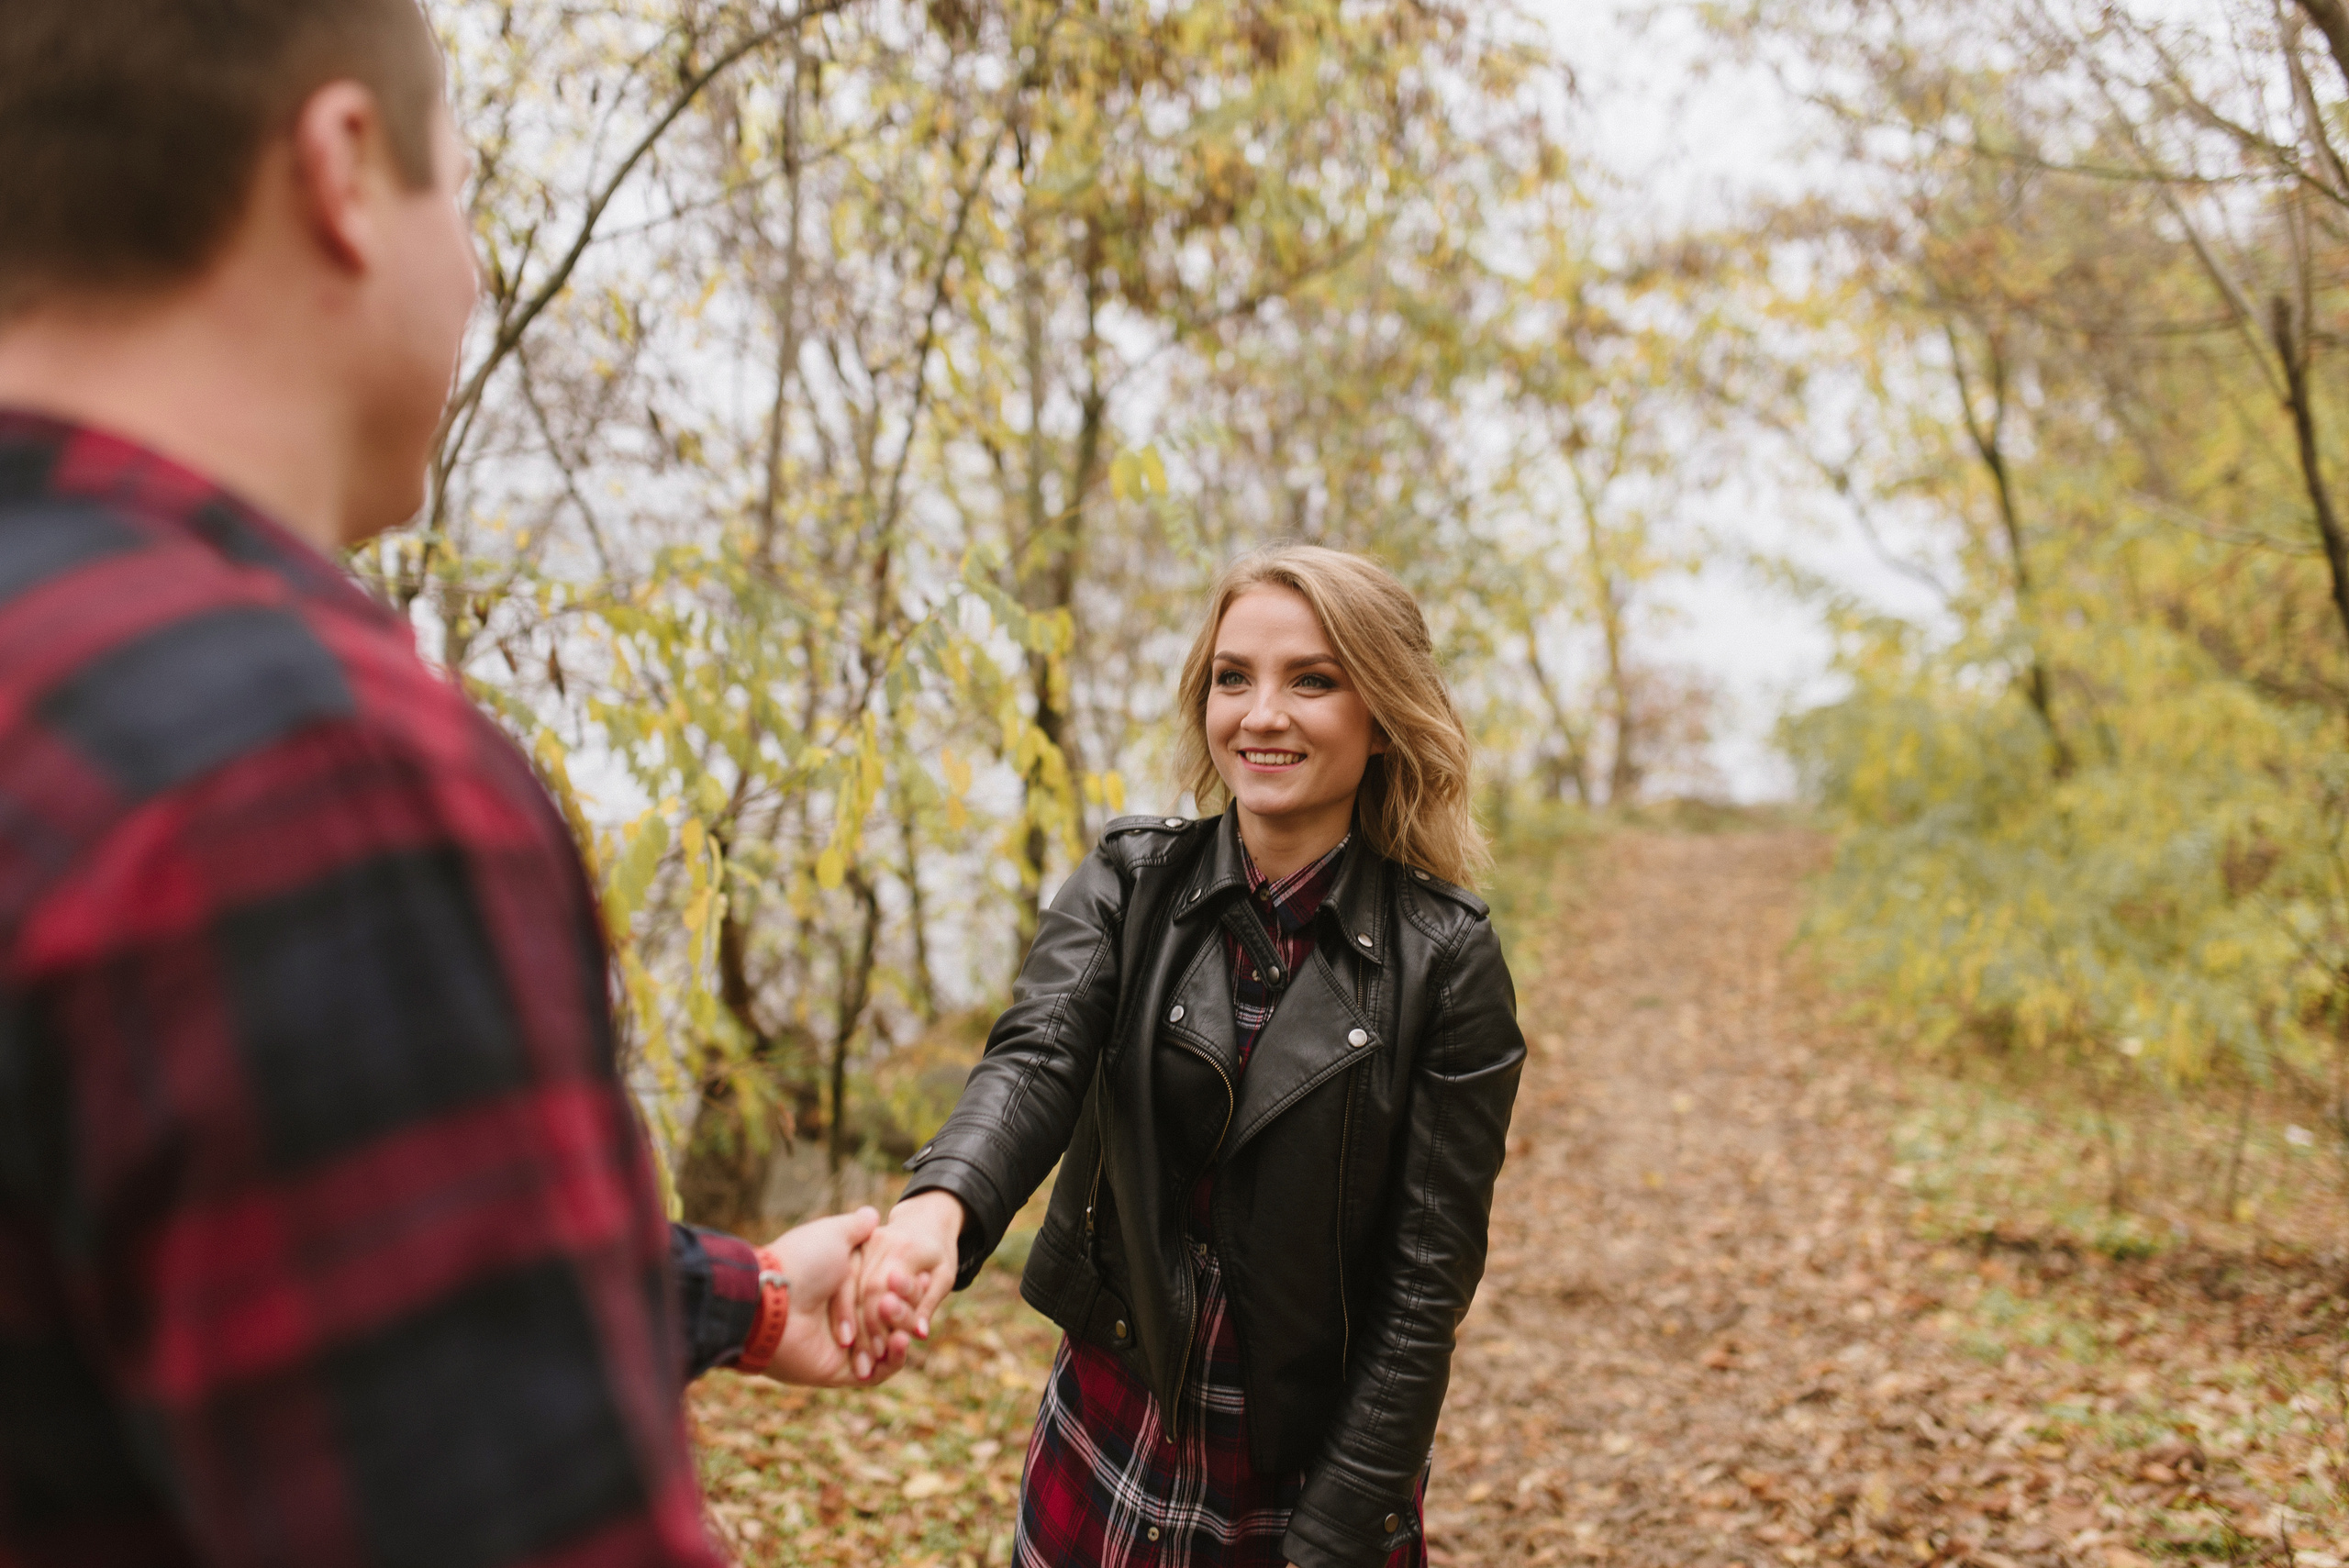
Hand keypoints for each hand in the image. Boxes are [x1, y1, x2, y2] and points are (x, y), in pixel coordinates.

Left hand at [750, 1207, 904, 1386]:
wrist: (772, 1302)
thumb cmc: (802, 1263)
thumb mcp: (833, 1234)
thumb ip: (856, 1228)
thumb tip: (873, 1214)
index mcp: (839, 1287)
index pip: (882, 1292)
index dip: (904, 1287)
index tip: (923, 1277)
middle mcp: (840, 1317)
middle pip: (887, 1320)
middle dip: (905, 1312)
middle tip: (919, 1303)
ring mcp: (841, 1347)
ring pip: (886, 1347)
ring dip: (901, 1335)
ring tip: (909, 1327)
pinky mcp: (839, 1372)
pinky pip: (876, 1373)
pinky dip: (893, 1360)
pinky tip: (900, 1341)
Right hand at [850, 1190, 963, 1378]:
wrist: (926, 1217)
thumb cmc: (939, 1249)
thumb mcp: (944, 1274)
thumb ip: (929, 1302)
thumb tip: (920, 1335)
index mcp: (903, 1248)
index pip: (881, 1289)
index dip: (878, 1322)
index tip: (879, 1351)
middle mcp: (879, 1242)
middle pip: (863, 1291)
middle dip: (863, 1328)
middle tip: (863, 1363)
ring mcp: (862, 1243)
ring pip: (848, 1287)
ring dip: (848, 1321)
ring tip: (852, 1353)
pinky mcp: (852, 1247)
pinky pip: (844, 1281)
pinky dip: (843, 1307)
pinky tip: (845, 1333)